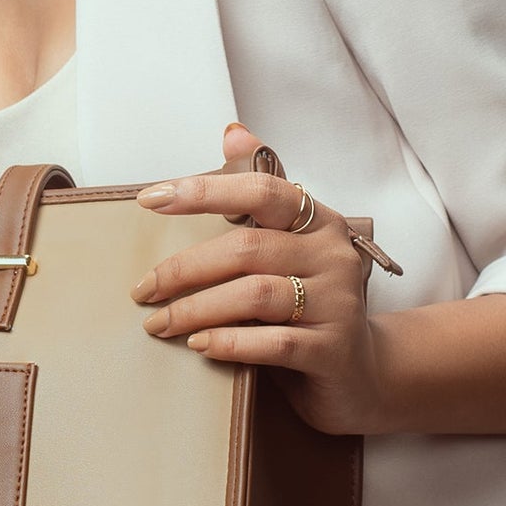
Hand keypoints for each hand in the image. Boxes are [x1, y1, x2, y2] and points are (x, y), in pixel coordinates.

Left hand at [129, 121, 391, 435]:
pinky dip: (229, 342)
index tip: (150, 199)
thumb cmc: (311, 303)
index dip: (205, 191)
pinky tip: (199, 345)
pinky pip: (273, 342)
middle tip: (142, 290)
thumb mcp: (288, 248)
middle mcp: (332, 255)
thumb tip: (233, 133)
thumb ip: (259, 197)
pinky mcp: (333, 350)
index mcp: (317, 222)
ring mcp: (337, 303)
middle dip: (183, 269)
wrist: (362, 373)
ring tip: (159, 323)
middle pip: (247, 249)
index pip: (262, 191)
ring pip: (255, 295)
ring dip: (196, 309)